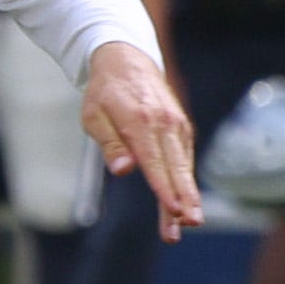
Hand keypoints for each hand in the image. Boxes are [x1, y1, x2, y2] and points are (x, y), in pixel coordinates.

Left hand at [83, 40, 200, 240]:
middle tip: (190, 225)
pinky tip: (186, 203)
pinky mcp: (181, 127)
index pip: (155, 162)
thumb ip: (110, 144)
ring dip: (188, 195)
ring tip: (190, 222)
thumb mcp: (94, 116)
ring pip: (184, 166)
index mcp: (140, 121)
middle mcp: (164, 123)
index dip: (164, 188)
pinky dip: (186, 180)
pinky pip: (185, 158)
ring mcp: (176, 125)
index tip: (174, 210)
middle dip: (184, 199)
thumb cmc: (105, 92)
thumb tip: (124, 170)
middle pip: (176, 168)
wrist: (127, 59)